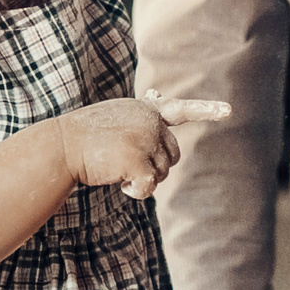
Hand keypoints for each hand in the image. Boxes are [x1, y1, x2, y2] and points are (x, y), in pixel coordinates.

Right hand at [55, 95, 230, 200]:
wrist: (61, 146)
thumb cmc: (85, 136)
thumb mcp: (117, 118)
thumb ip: (142, 117)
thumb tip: (158, 98)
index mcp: (145, 110)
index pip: (180, 110)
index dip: (205, 110)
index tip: (228, 111)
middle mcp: (149, 121)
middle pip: (172, 155)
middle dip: (155, 166)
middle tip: (124, 162)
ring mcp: (145, 139)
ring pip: (163, 173)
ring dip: (142, 178)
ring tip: (115, 167)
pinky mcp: (137, 159)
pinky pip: (150, 186)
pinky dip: (136, 191)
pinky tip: (118, 182)